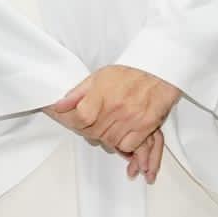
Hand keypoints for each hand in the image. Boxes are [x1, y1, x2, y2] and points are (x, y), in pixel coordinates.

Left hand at [51, 65, 182, 184]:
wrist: (159, 70)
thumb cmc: (129, 72)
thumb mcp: (99, 76)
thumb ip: (77, 92)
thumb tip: (59, 105)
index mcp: (102, 94)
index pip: (80, 118)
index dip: (76, 123)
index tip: (78, 121)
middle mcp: (116, 108)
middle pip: (94, 132)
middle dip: (90, 132)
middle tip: (94, 126)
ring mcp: (132, 119)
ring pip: (110, 141)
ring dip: (106, 138)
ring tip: (109, 128)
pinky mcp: (146, 126)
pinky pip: (129, 145)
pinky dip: (124, 144)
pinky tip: (123, 134)